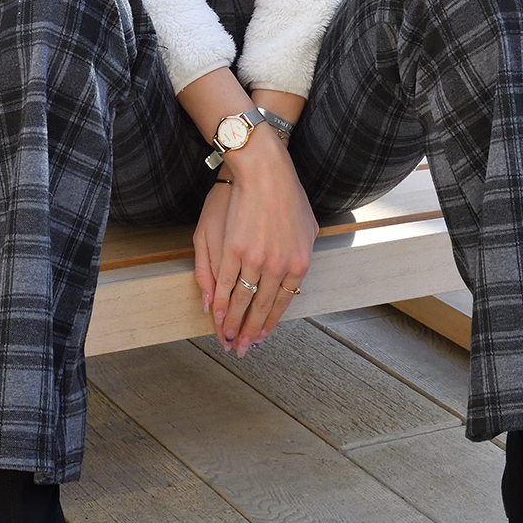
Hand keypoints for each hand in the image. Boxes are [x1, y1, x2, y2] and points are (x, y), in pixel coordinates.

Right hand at [199, 125, 317, 356]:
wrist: (265, 172)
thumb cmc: (288, 196)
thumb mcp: (308, 229)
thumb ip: (301, 259)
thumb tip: (293, 281)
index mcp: (299, 264)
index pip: (283, 303)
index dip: (268, 323)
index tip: (260, 338)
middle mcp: (279, 267)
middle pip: (261, 308)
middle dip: (249, 332)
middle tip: (241, 350)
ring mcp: (256, 259)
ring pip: (242, 300)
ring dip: (232, 323)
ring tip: (225, 339)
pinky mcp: (234, 250)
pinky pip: (226, 283)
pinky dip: (219, 302)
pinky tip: (215, 314)